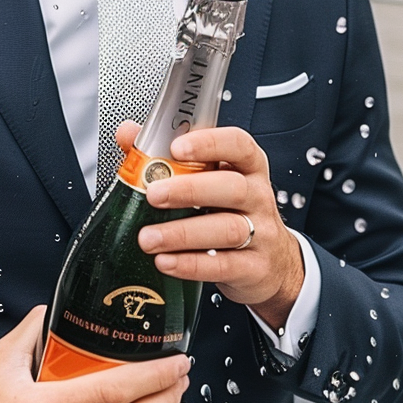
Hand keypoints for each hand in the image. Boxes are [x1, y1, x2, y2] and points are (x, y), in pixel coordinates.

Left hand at [118, 122, 303, 332]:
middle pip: (233, 187)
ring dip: (182, 233)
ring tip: (148, 238)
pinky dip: (191, 265)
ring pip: (227, 229)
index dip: (209, 143)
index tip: (177, 148)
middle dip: (189, 189)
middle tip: (154, 194)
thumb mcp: (210, 180)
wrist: (273, 262)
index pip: (238, 144)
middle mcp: (257, 196)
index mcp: (247, 167)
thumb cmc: (232, 212)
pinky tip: (165, 262)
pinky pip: (224, 266)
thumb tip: (128, 134)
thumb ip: (168, 155)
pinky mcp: (255, 268)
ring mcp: (261, 233)